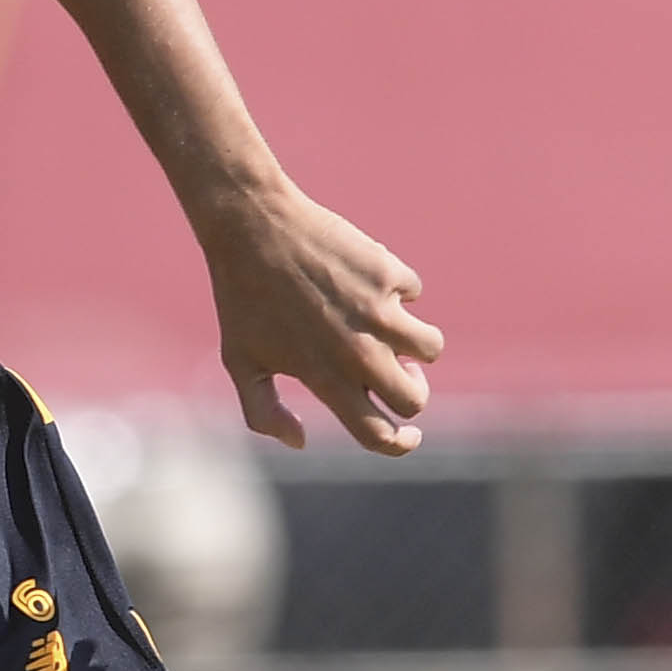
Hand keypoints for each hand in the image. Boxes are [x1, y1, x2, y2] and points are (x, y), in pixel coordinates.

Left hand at [199, 181, 442, 453]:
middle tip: (395, 372)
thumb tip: (300, 442)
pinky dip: (396, 290)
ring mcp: (379, 313)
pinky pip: (414, 292)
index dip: (400, 443)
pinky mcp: (389, 274)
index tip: (409, 435)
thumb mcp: (239, 361)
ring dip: (415, 344)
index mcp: (326, 380)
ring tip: (386, 326)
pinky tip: (362, 279)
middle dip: (412, 392)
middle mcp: (358, 352)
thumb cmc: (241, 297)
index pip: (378, 434)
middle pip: (414, 398)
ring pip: (431, 347)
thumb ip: (263, 412)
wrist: (253, 227)